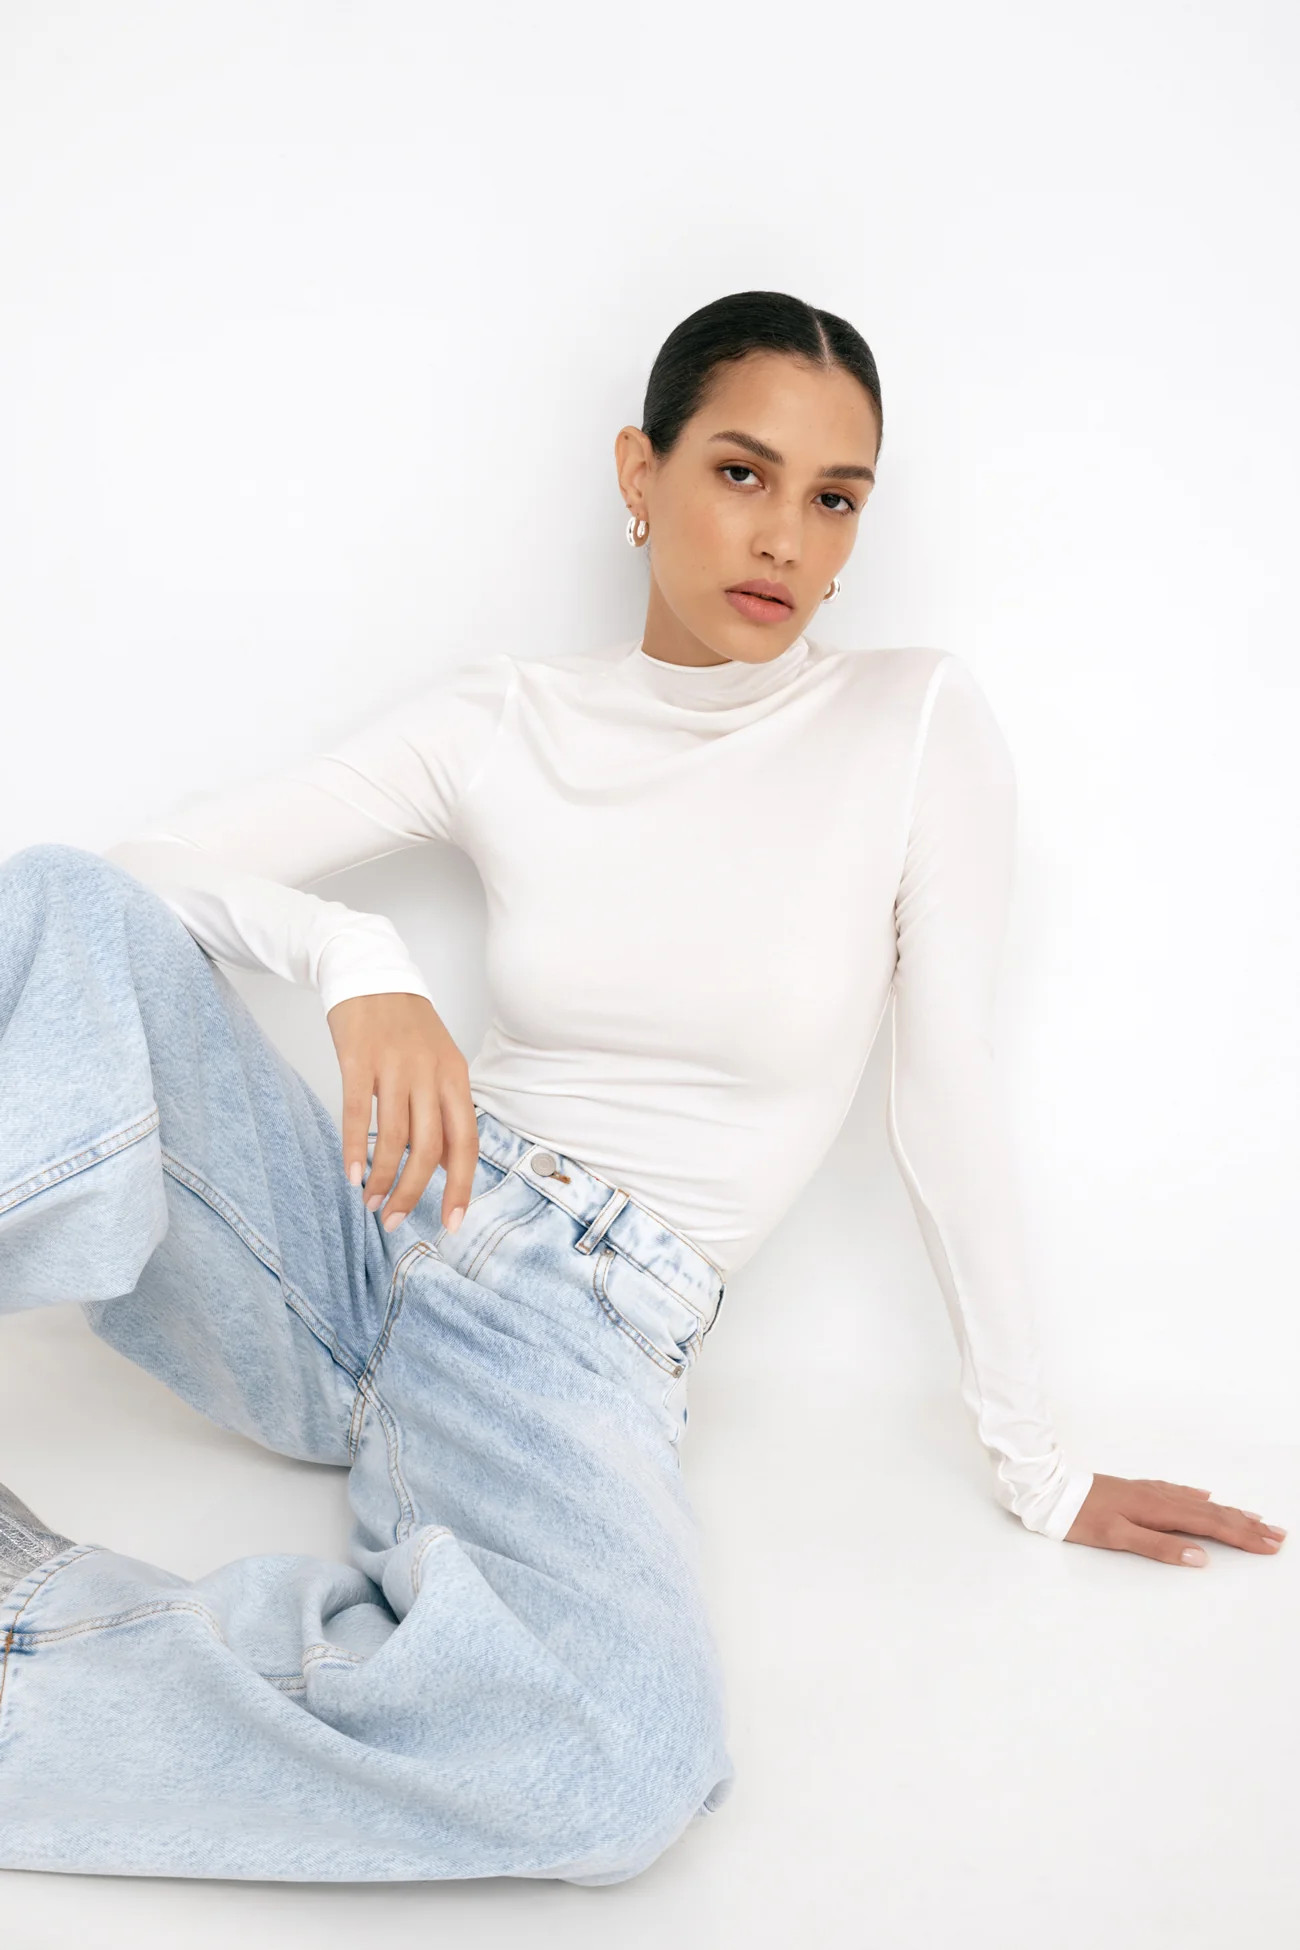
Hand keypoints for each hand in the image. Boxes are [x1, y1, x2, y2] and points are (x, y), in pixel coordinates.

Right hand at [326, 992, 477, 1234]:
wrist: (370, 970)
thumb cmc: (405, 1026)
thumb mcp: (439, 1064)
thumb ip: (444, 1112)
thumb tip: (449, 1166)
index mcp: (456, 1077)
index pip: (467, 1143)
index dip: (462, 1187)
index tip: (452, 1224)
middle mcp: (431, 1073)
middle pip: (429, 1149)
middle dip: (412, 1193)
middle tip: (392, 1220)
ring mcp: (395, 1065)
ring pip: (394, 1138)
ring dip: (382, 1179)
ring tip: (369, 1201)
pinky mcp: (359, 1059)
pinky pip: (358, 1114)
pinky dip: (355, 1149)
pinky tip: (351, 1173)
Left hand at [1065, 1473, 1287, 1565]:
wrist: (1049, 1490)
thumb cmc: (1079, 1517)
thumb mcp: (1116, 1537)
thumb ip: (1158, 1547)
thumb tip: (1201, 1556)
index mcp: (1159, 1511)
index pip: (1211, 1526)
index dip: (1242, 1536)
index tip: (1270, 1545)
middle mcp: (1159, 1497)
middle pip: (1212, 1513)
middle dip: (1247, 1525)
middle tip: (1278, 1534)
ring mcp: (1149, 1492)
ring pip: (1199, 1503)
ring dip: (1229, 1512)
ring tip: (1254, 1518)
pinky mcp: (1137, 1490)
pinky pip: (1178, 1492)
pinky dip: (1198, 1498)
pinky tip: (1205, 1496)